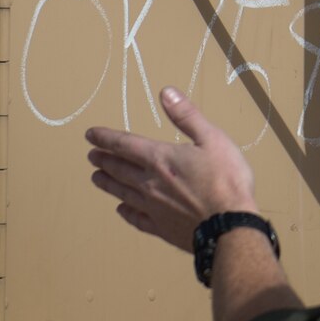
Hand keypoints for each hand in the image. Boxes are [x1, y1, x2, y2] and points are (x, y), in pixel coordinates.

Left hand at [86, 87, 258, 251]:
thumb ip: (187, 116)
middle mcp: (150, 183)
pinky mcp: (161, 228)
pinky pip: (136, 219)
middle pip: (120, 169)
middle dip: (104, 160)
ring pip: (123, 193)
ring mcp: (153, 208)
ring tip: (96, 178)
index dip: (106, 138)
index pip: (125, 145)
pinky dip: (126, 213)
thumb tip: (165, 92)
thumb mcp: (212, 139)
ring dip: (108, 183)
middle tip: (91, 156)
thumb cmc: (225, 179)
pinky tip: (121, 210)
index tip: (90, 134)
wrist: (229, 226)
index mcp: (160, 159)